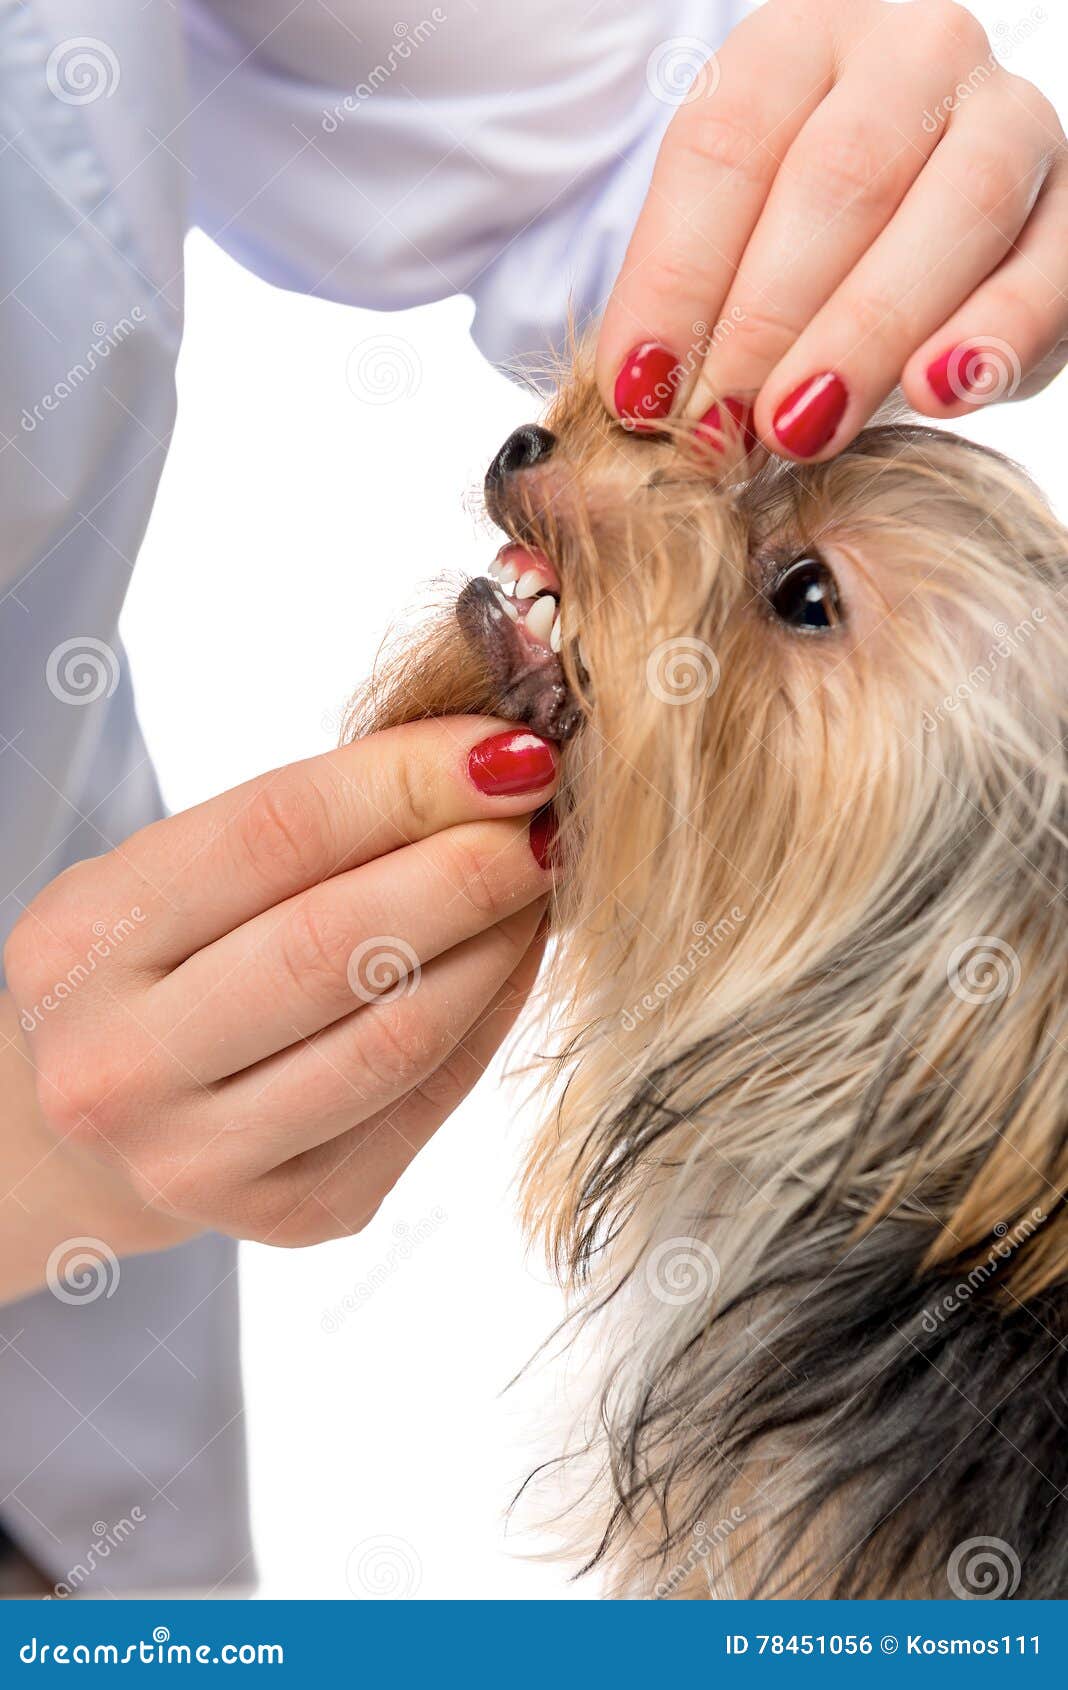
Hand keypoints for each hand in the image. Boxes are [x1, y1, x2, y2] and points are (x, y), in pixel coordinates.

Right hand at [4, 719, 557, 1247]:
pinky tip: (514, 954)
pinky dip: (491, 1013)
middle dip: (469, 867)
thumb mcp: (176, 875)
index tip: (510, 747)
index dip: (410, 782)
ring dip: (497, 942)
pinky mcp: (295, 1213)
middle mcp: (121, 1066)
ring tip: (540, 877)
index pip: (274, 835)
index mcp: (81, 944)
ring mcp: (203, 1160)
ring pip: (399, 1036)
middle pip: (339, 945)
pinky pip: (428, 1099)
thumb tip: (486, 760)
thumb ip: (308, 820)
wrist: (95, 1129)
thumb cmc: (154, 967)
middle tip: (546, 817)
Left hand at [598, 0, 1066, 458]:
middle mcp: (913, 54)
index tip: (637, 392)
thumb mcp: (720, 252)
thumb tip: (641, 401)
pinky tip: (937, 393)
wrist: (903, 233)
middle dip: (766, 319)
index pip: (727, 146)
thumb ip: (685, 308)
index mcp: (797, 44)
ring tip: (800, 428)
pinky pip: (1047, 270)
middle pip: (842, 174)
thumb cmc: (786, 250)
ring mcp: (1009, 119)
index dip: (676, 279)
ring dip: (868, 332)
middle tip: (715, 431)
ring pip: (958, 205)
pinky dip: (993, 336)